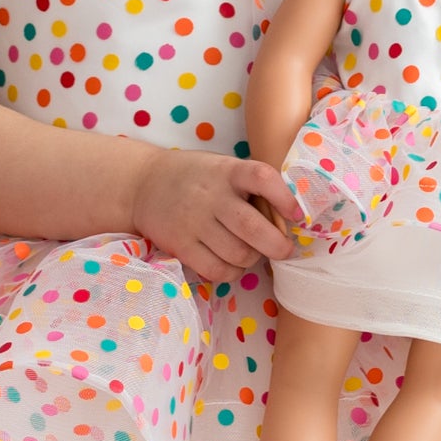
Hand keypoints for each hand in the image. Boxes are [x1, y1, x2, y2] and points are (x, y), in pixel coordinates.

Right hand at [131, 148, 304, 284]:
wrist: (143, 184)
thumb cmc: (195, 177)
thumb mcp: (222, 167)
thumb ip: (250, 186)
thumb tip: (289, 218)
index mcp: (227, 171)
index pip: (262, 178)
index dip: (285, 197)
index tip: (297, 214)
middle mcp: (211, 195)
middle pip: (253, 228)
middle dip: (277, 245)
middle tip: (284, 249)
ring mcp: (194, 222)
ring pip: (239, 254)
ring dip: (253, 259)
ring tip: (250, 251)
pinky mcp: (181, 245)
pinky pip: (217, 270)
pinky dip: (232, 272)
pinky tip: (231, 263)